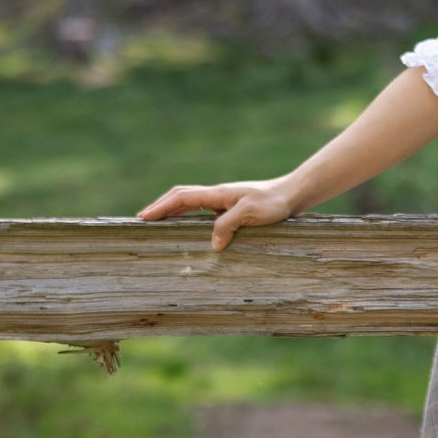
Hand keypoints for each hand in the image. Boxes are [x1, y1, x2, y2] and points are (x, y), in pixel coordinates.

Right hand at [135, 178, 298, 251]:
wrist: (293, 194)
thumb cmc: (274, 202)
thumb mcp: (251, 213)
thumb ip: (228, 225)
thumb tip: (212, 244)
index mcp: (217, 193)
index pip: (182, 198)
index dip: (161, 207)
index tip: (143, 217)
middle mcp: (217, 195)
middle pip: (181, 196)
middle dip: (161, 206)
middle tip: (143, 218)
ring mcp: (224, 200)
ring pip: (191, 202)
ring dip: (173, 210)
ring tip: (159, 222)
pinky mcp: (233, 207)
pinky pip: (203, 210)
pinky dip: (189, 215)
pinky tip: (189, 226)